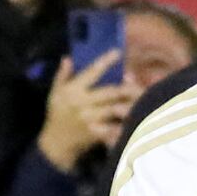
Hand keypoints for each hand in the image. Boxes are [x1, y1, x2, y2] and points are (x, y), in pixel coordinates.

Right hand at [36, 49, 133, 170]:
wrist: (57, 143)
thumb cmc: (57, 115)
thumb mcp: (55, 93)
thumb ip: (62, 75)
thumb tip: (68, 58)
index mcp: (74, 91)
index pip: (92, 73)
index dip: (106, 61)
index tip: (118, 52)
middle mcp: (84, 103)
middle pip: (110, 92)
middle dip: (126, 85)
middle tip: (137, 77)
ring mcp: (93, 119)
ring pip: (116, 108)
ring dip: (129, 101)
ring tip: (141, 93)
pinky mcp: (99, 132)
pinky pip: (116, 124)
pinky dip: (125, 119)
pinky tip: (136, 113)